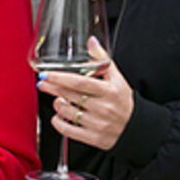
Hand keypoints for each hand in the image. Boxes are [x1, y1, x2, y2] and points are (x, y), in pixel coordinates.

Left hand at [39, 36, 132, 150]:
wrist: (136, 128)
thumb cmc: (124, 102)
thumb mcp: (118, 79)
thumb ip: (103, 60)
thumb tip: (92, 41)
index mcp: (108, 91)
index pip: (79, 82)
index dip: (60, 77)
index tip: (46, 74)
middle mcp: (102, 108)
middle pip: (69, 95)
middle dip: (52, 87)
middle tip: (43, 82)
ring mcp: (97, 124)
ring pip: (66, 112)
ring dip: (58, 104)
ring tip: (60, 100)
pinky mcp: (92, 138)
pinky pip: (66, 129)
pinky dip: (58, 121)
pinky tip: (59, 116)